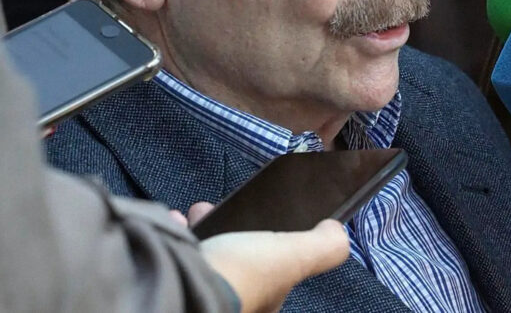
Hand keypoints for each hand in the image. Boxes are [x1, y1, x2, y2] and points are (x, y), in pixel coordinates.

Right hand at [185, 202, 349, 312]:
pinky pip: (176, 252)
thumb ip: (321, 247)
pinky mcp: (172, 276)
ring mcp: (201, 289)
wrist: (175, 282)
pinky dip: (176, 233)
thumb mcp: (292, 256)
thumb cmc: (240, 273)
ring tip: (199, 210)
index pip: (275, 272)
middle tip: (223, 208)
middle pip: (237, 258)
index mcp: (264, 302)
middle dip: (231, 227)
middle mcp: (232, 301)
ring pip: (207, 253)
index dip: (271, 244)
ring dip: (203, 227)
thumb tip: (338, 233)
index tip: (262, 218)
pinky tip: (176, 221)